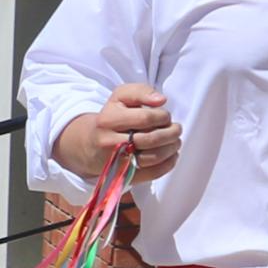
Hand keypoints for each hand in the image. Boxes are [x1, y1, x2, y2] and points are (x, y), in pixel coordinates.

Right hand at [57, 82, 175, 179]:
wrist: (91, 143)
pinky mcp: (125, 176)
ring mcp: (116, 161)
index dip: (163, 117)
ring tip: (175, 141)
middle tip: (176, 129)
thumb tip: (161, 100)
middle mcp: (109, 142)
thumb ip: (141, 91)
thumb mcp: (121, 97)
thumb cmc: (112, 117)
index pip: (146, 118)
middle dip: (172, 133)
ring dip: (172, 148)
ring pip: (154, 157)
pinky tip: (172, 154)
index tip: (165, 117)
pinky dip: (169, 164)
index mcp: (108, 120)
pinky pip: (153, 173)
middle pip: (151, 139)